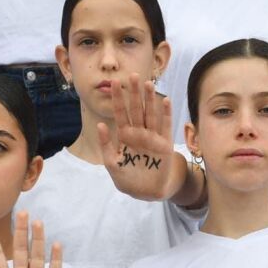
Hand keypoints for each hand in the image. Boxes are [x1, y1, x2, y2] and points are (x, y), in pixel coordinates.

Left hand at [97, 74, 182, 201]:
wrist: (145, 192)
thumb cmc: (127, 178)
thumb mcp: (112, 163)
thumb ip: (107, 145)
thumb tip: (101, 125)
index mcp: (125, 135)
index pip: (120, 112)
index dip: (118, 98)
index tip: (114, 83)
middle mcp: (139, 132)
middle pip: (136, 109)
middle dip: (134, 93)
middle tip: (132, 75)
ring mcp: (152, 136)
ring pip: (150, 113)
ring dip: (149, 99)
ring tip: (147, 84)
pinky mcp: (164, 144)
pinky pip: (165, 125)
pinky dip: (166, 113)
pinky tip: (165, 100)